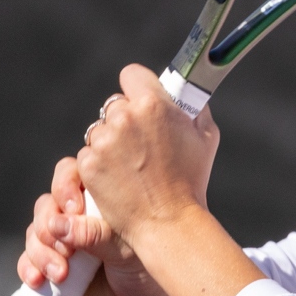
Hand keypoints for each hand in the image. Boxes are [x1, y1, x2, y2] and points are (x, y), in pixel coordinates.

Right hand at [17, 152, 186, 295]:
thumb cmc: (150, 275)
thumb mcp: (129, 252)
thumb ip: (97, 236)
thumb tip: (57, 224)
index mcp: (104, 201)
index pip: (73, 174)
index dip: (66, 186)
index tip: (75, 209)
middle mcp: (81, 218)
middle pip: (47, 205)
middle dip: (50, 227)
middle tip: (68, 251)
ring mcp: (65, 243)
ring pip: (36, 233)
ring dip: (40, 252)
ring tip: (60, 275)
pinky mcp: (52, 268)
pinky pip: (27, 261)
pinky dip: (28, 268)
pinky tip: (38, 281)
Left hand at [77, 64, 219, 242]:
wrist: (168, 220)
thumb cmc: (191, 180)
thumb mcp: (207, 136)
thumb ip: (194, 108)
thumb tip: (186, 94)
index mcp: (154, 104)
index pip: (132, 74)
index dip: (138, 86)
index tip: (143, 99)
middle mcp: (124, 118)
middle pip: (114, 105)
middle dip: (126, 119)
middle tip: (143, 143)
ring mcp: (103, 142)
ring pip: (99, 130)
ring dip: (111, 142)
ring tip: (133, 166)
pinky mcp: (88, 164)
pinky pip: (89, 153)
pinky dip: (100, 164)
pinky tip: (120, 178)